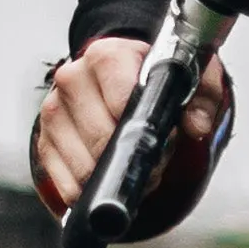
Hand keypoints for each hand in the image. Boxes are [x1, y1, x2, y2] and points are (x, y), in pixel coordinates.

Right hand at [32, 37, 234, 234]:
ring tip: (134, 172)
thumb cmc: (158, 77)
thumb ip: (204, 96)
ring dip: (111, 178)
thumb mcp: (192, 76)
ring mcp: (53, 110)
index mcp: (107, 56)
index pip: (120, 99)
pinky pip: (63, 181)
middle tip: (153, 165)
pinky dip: (88, 191)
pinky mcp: (44, 140)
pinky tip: (108, 182)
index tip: (163, 140)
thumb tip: (197, 127)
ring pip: (81, 164)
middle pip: (100, 136)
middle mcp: (72, 78)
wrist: (120, 73)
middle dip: (130, 160)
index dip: (144, 129)